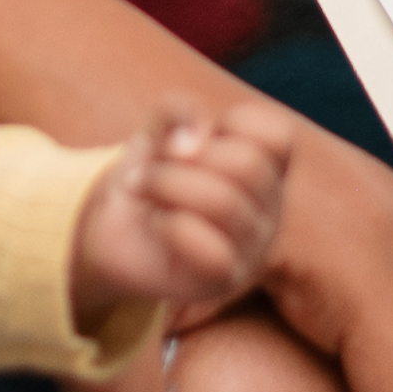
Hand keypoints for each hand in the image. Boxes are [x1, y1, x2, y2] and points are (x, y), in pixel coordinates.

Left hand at [71, 97, 297, 324]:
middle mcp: (269, 207)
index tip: (197, 136)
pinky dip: (171, 225)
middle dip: (184, 157)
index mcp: (267, 166)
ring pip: (225, 203)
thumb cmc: (152, 173)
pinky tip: (158, 223)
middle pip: (248, 165)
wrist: (114, 228)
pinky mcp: (227, 279)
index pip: (277, 136)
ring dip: (166, 184)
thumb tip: (194, 140)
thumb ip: (178, 111)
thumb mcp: (157, 129)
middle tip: (153, 165)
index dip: (232, 124)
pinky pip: (212, 250)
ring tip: (143, 187)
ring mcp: (253, 247)